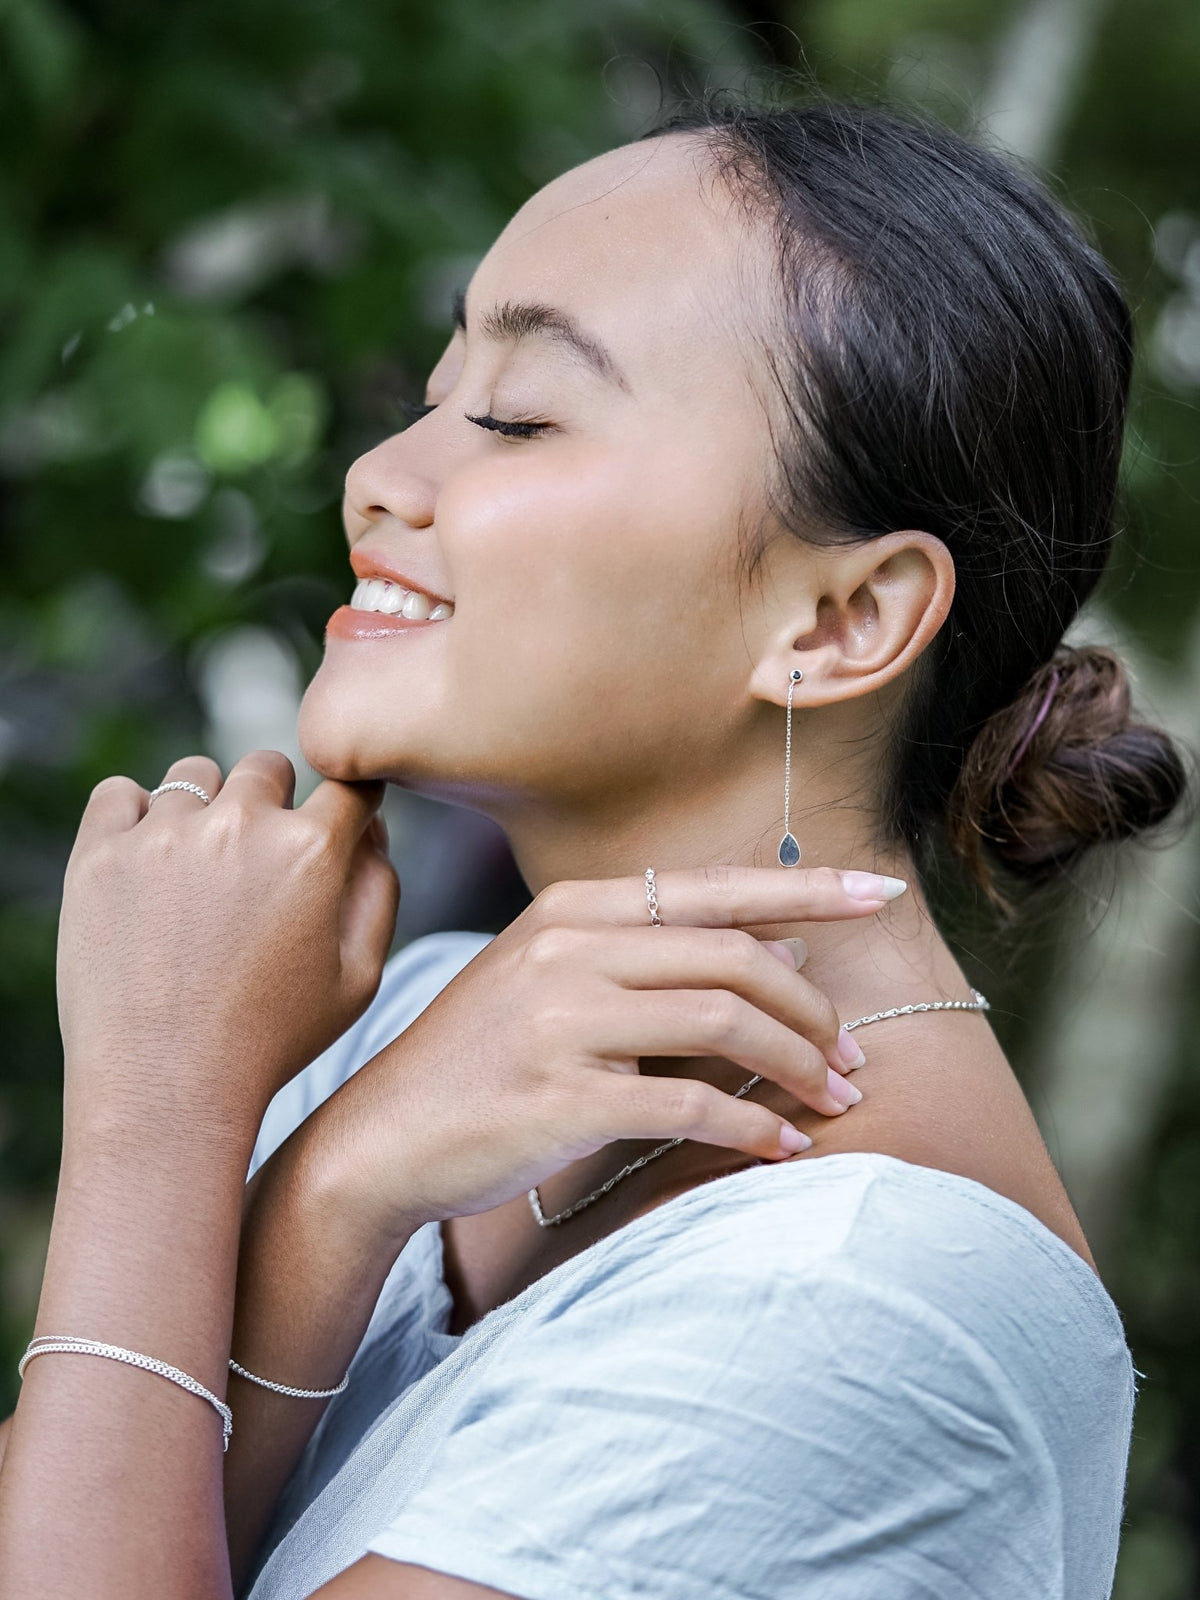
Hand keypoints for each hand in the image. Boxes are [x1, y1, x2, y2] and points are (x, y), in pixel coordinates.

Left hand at [56, 752, 398, 1146]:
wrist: (166, 1091)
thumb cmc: (273, 1040)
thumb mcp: (360, 976)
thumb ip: (379, 887)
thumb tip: (369, 823)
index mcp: (312, 850)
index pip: (347, 784)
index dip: (344, 807)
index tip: (326, 833)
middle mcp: (240, 825)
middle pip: (268, 767)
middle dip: (272, 804)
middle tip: (257, 868)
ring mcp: (163, 835)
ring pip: (194, 776)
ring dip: (204, 810)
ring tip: (197, 877)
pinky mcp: (98, 853)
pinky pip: (119, 794)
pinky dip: (133, 819)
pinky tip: (147, 870)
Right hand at [301, 865, 902, 1238]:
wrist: (379, 1139)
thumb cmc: (480, 1063)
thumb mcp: (557, 985)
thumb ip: (661, 959)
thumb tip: (787, 946)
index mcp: (571, 909)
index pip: (714, 888)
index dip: (807, 887)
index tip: (880, 892)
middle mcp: (568, 948)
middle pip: (734, 956)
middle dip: (815, 1007)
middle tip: (856, 1056)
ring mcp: (561, 1019)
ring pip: (725, 1022)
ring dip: (799, 1064)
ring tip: (836, 1099)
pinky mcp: (561, 1096)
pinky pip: (688, 1103)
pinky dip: (751, 1128)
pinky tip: (783, 1149)